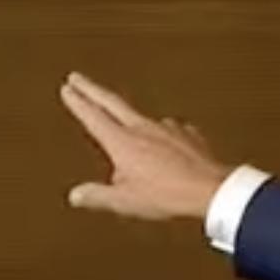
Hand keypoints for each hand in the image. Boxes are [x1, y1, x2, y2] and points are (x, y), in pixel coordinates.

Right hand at [60, 72, 232, 221]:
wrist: (211, 189)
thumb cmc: (168, 195)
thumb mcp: (125, 201)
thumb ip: (98, 196)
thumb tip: (77, 195)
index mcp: (123, 142)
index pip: (93, 116)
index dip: (78, 102)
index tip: (68, 88)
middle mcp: (143, 129)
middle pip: (112, 102)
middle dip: (91, 89)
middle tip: (78, 78)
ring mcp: (167, 128)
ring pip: (141, 120)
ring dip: (129, 121)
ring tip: (127, 137)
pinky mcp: (186, 134)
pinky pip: (167, 132)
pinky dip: (161, 137)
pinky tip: (164, 148)